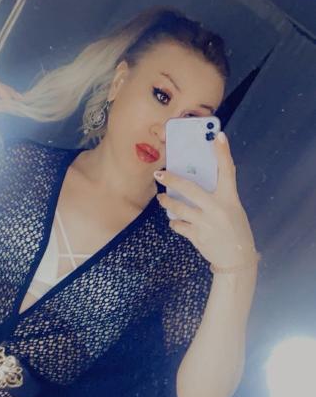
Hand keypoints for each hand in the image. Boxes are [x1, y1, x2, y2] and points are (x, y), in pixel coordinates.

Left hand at [155, 133, 256, 267]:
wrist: (237, 260)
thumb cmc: (235, 230)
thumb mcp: (233, 209)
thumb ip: (220, 196)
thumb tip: (200, 181)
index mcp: (230, 199)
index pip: (227, 171)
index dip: (223, 153)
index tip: (218, 136)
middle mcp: (218, 209)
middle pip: (190, 189)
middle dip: (172, 180)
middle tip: (159, 174)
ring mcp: (206, 223)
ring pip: (179, 208)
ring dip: (167, 203)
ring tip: (162, 199)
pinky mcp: (197, 236)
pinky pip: (179, 225)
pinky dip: (176, 222)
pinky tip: (176, 221)